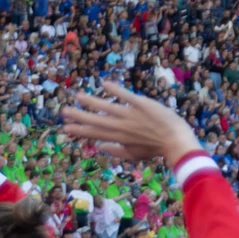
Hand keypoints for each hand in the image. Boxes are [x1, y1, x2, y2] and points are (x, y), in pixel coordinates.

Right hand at [61, 82, 204, 166]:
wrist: (175, 140)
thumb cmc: (156, 148)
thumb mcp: (135, 155)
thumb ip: (116, 151)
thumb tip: (100, 147)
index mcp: (118, 138)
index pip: (95, 134)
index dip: (80, 131)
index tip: (66, 128)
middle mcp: (121, 126)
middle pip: (96, 121)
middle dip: (79, 116)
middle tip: (64, 112)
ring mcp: (130, 114)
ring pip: (106, 107)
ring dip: (91, 102)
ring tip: (78, 96)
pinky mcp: (140, 104)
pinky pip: (125, 95)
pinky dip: (115, 89)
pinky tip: (104, 83)